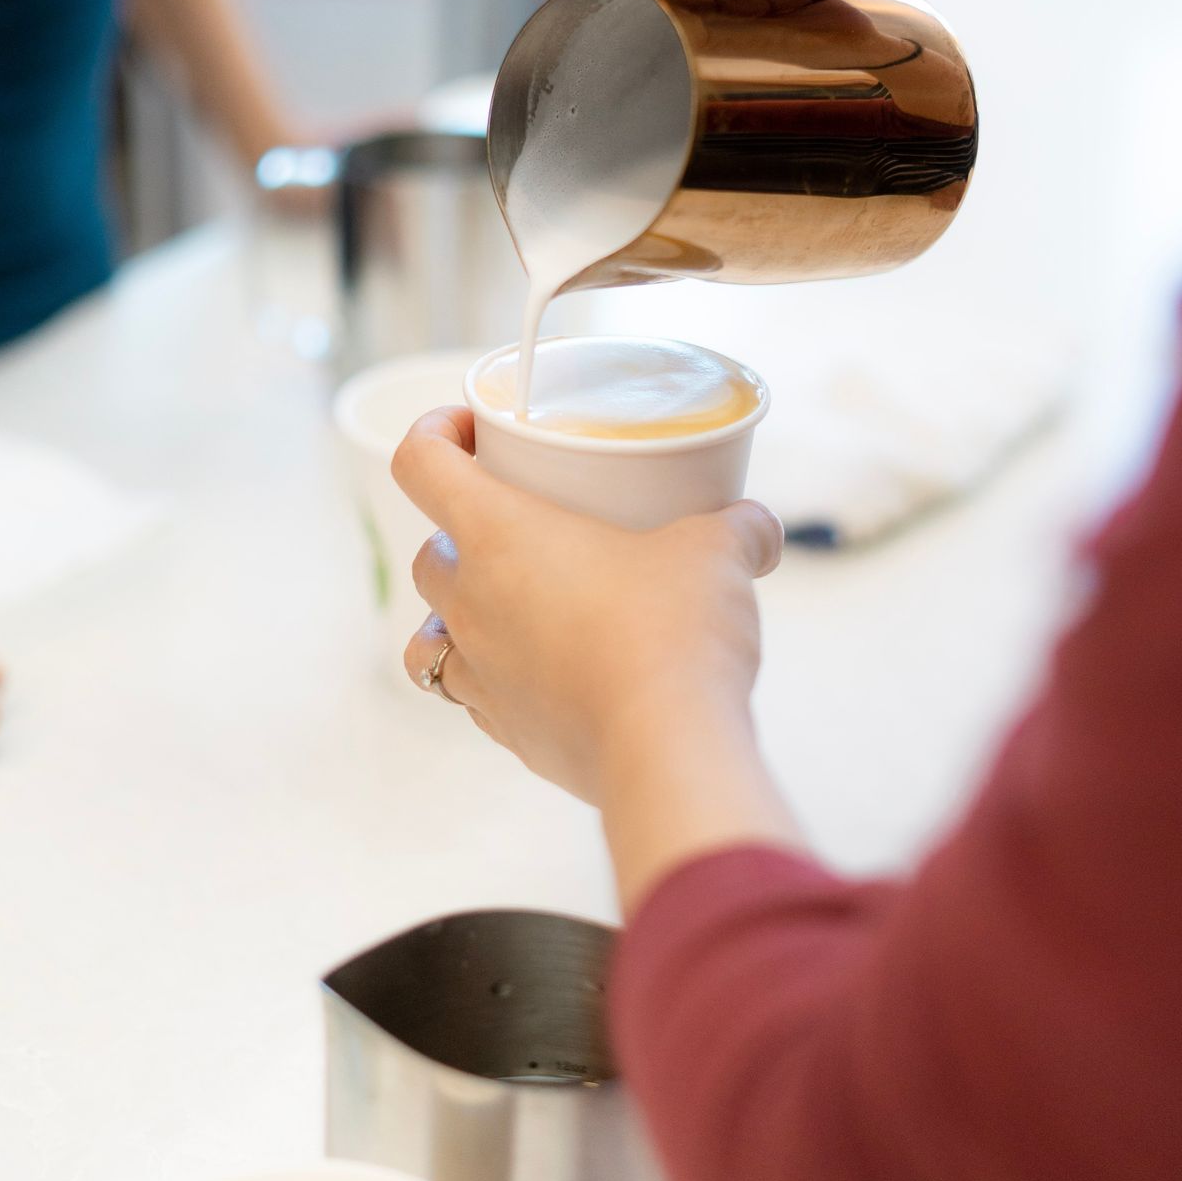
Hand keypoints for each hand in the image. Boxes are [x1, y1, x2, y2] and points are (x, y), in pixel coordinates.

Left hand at [391, 409, 783, 806]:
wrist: (668, 752)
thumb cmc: (674, 632)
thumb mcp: (720, 554)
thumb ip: (739, 529)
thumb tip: (760, 530)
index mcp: (499, 536)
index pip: (421, 464)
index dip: (433, 432)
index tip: (467, 428)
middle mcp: (472, 604)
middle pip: (426, 556)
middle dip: (456, 535)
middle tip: (519, 526)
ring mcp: (483, 676)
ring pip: (431, 640)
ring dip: (460, 618)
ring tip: (513, 609)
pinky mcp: (509, 733)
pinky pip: (478, 698)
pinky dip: (496, 680)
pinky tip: (547, 672)